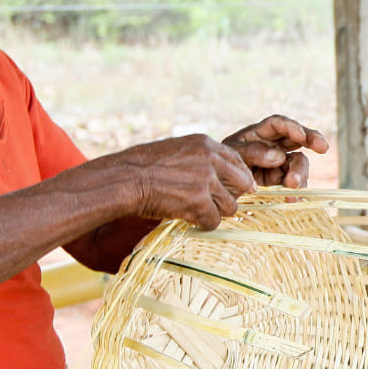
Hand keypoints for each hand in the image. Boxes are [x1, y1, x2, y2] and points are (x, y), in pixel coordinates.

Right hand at [113, 133, 256, 229]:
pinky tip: (190, 219)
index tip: (240, 187)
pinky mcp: (198, 202)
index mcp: (205, 144)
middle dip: (231, 196)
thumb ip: (200, 158)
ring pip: (231, 206)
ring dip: (216, 212)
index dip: (240, 176)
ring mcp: (206, 181)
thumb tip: (219, 172)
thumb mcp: (176, 150)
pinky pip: (214, 221)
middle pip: (242, 184)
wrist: (125, 179)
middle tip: (217, 204)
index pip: (237, 160)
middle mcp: (210, 160)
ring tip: (197, 211)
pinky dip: (203, 224)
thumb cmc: (144, 166)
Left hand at [224, 114, 329, 189]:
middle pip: (298, 139)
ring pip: (298, 163)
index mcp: (260, 134)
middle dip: (312, 140)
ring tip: (293, 185)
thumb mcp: (232, 155)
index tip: (302, 136)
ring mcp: (280, 165)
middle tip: (323, 148)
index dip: (292, 128)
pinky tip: (293, 199)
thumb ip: (253, 153)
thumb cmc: (222, 164)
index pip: (279, 125)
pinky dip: (296, 192)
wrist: (218, 188)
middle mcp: (273, 146)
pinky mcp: (282, 182)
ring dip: (300, 172)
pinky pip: (295, 184)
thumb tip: (278, 156)